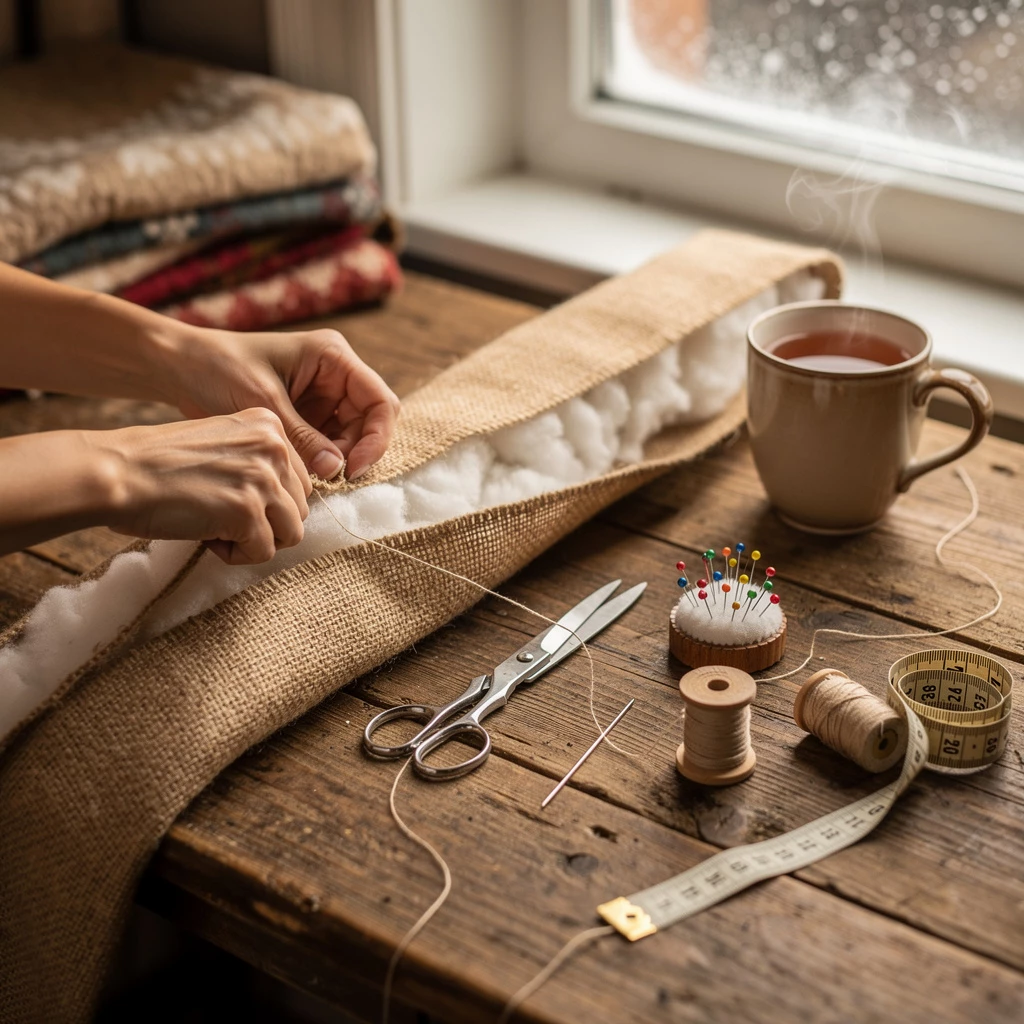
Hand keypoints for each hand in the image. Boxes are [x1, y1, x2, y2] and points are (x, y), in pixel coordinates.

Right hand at [94, 409, 311, 564]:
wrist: (119, 472)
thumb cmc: (161, 464)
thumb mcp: (224, 445)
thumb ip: (260, 463)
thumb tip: (290, 506)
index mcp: (270, 425)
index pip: (299, 480)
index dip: (269, 501)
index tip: (233, 500)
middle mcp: (274, 447)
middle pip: (301, 507)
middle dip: (268, 523)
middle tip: (225, 520)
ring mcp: (263, 478)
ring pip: (292, 532)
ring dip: (257, 541)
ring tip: (219, 531)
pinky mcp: (247, 511)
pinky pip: (264, 552)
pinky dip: (237, 556)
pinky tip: (208, 538)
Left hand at [163, 326, 400, 481]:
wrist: (180, 367)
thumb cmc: (219, 367)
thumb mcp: (263, 402)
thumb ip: (303, 436)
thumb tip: (336, 469)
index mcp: (333, 357)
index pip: (380, 401)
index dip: (376, 438)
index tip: (352, 468)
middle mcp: (336, 376)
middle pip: (370, 423)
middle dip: (355, 452)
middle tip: (329, 479)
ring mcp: (322, 398)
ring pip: (351, 438)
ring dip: (337, 461)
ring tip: (309, 477)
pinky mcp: (307, 417)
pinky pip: (328, 445)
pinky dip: (320, 462)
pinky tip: (300, 473)